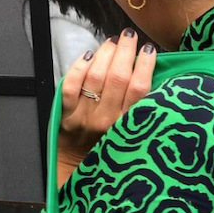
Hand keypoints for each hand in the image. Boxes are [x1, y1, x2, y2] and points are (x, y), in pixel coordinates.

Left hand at [57, 28, 156, 186]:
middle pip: (118, 76)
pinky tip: (89, 55)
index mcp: (128, 127)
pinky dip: (79, 66)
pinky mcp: (65, 115)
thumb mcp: (133, 138)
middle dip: (126, 51)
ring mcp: (84, 117)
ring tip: (112, 42)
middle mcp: (107, 121)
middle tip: (130, 37)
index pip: (140, 89)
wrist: (80, 175)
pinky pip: (70, 85)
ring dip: (106, 53)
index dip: (145, 65)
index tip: (149, 50)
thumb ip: (140, 113)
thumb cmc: (111, 155)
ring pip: (96, 76)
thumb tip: (149, 79)